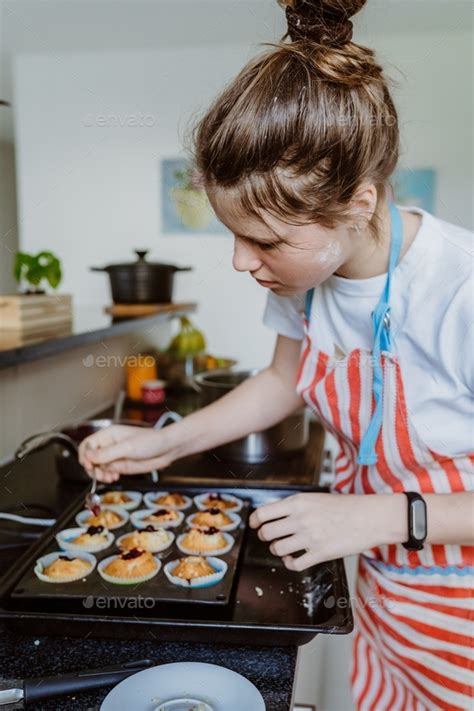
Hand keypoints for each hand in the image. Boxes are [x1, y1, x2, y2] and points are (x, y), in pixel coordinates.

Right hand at [78, 425, 176, 482]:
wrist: (167, 449)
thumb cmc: (151, 441)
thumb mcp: (128, 447)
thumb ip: (107, 453)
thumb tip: (89, 456)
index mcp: (108, 435)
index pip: (87, 445)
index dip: (85, 456)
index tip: (89, 465)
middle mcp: (109, 446)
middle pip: (90, 458)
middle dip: (92, 468)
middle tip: (99, 474)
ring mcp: (115, 456)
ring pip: (98, 467)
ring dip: (100, 474)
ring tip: (109, 477)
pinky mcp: (121, 465)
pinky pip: (108, 472)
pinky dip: (108, 477)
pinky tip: (115, 477)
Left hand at [249, 492, 406, 570]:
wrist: (369, 517)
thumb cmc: (344, 506)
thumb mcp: (314, 498)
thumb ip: (294, 506)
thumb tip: (273, 514)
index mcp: (298, 502)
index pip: (263, 513)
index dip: (254, 520)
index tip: (254, 524)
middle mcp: (300, 519)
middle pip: (266, 533)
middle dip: (265, 536)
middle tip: (269, 537)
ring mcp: (310, 537)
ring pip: (277, 549)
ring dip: (277, 550)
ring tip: (284, 547)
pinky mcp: (320, 554)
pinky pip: (294, 564)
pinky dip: (290, 563)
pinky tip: (293, 559)